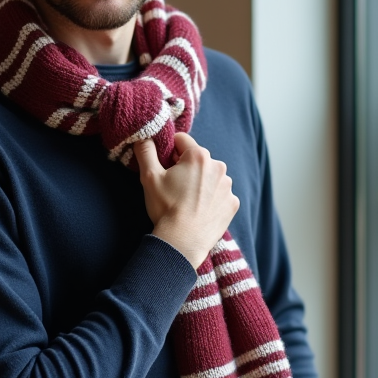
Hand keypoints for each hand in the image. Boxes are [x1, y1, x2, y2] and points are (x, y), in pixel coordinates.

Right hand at [133, 132, 238, 268]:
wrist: (183, 242)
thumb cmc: (166, 208)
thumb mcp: (149, 176)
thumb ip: (146, 151)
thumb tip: (144, 135)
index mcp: (199, 156)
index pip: (181, 140)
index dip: (169, 152)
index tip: (164, 168)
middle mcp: (218, 166)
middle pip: (197, 159)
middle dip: (185, 168)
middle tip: (173, 187)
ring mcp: (228, 186)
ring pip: (210, 176)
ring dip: (200, 183)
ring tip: (186, 201)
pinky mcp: (232, 204)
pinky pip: (220, 194)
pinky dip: (211, 199)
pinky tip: (199, 210)